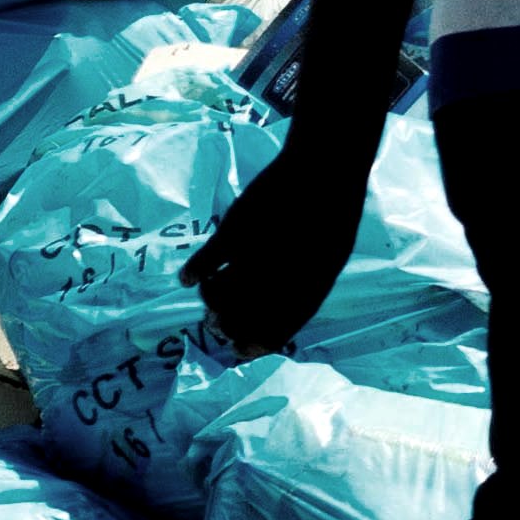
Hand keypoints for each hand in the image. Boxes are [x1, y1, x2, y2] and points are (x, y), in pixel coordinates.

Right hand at [189, 110, 375, 359]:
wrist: (323, 169)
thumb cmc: (332, 212)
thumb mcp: (331, 256)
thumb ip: (307, 287)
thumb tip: (280, 316)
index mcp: (310, 288)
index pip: (278, 330)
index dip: (257, 344)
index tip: (240, 351)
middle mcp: (281, 278)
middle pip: (243, 318)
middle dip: (228, 326)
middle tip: (218, 325)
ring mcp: (255, 256)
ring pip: (219, 296)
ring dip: (211, 301)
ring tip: (209, 294)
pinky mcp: (233, 233)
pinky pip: (204, 264)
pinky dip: (193, 274)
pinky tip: (188, 278)